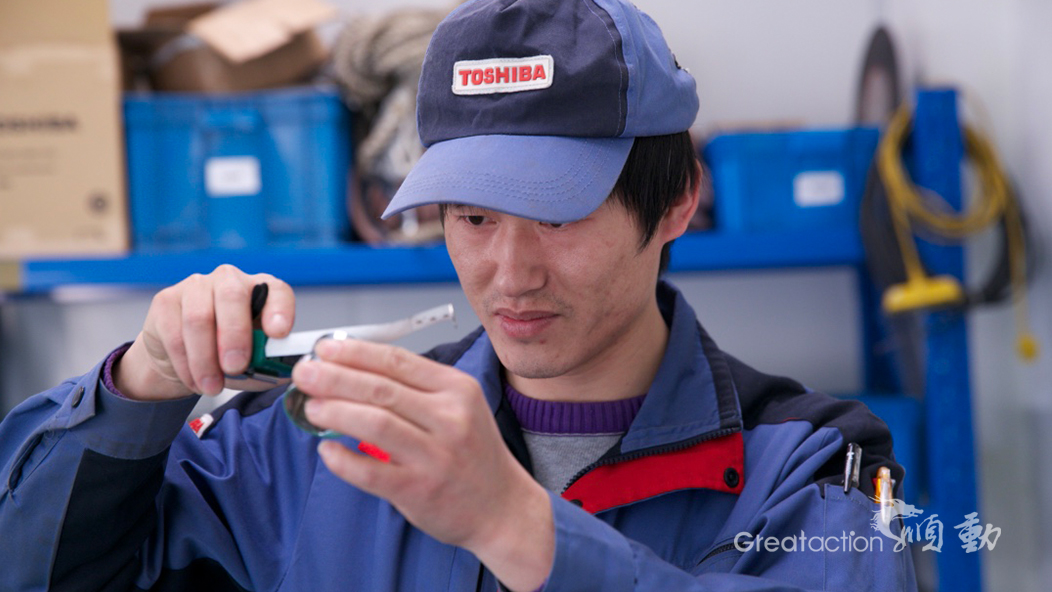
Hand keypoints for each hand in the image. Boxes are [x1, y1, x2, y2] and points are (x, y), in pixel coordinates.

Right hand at [114, 265, 294, 400]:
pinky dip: (186, 364)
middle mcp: (230, 280)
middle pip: (232, 296)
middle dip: (235, 335)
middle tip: (235, 367)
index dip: (280, 310)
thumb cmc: (228, 356)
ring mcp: (196, 286)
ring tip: (212, 386)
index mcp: (261, 290)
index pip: (277, 291)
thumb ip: (268, 365)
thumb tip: (287, 373)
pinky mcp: (166, 300)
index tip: (278, 333)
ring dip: (205, 359)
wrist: (183, 358)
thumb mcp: (253, 362)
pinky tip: (194, 381)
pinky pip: (175, 334)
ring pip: (199, 319)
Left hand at [294, 338, 554, 591]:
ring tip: (311, 407)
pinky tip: (326, 450)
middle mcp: (450, 418)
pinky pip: (371, 471)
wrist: (502, 507)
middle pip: (380, 389)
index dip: (355, 352)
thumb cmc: (473, 454)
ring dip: (335, 411)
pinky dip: (343, 459)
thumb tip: (354, 370)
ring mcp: (435, 455)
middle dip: (334, 377)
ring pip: (374, 424)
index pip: (397, 361)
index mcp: (457, 389)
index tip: (325, 349)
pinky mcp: (420, 490)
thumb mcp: (460, 406)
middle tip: (305, 374)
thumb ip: (416, 389)